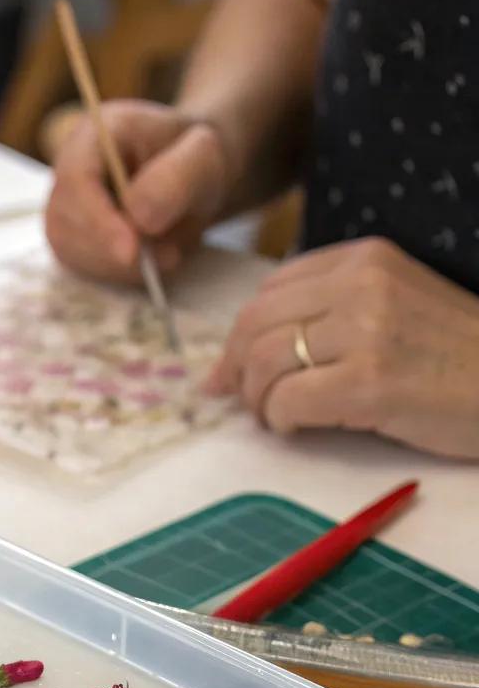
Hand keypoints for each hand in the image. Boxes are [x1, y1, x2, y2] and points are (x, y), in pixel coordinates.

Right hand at [44, 101, 229, 283]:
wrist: (193, 174)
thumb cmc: (196, 159)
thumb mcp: (204, 158)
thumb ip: (176, 179)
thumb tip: (140, 218)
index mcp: (95, 134)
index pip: (75, 178)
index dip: (98, 219)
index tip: (132, 251)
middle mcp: (68, 168)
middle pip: (64, 220)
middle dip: (112, 249)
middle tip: (169, 256)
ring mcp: (66, 206)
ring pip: (70, 250)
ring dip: (120, 266)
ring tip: (169, 253)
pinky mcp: (73, 238)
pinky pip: (83, 267)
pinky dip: (120, 274)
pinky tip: (152, 260)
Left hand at [207, 238, 478, 458]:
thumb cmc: (457, 358)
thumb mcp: (398, 305)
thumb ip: (335, 309)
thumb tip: (251, 349)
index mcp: (365, 259)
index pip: (271, 289)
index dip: (241, 334)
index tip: (231, 369)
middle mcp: (362, 285)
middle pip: (256, 323)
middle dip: (236, 369)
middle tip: (241, 401)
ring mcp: (366, 331)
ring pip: (264, 361)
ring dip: (257, 399)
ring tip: (275, 418)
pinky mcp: (370, 381)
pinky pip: (289, 399)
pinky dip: (280, 419)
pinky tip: (296, 428)